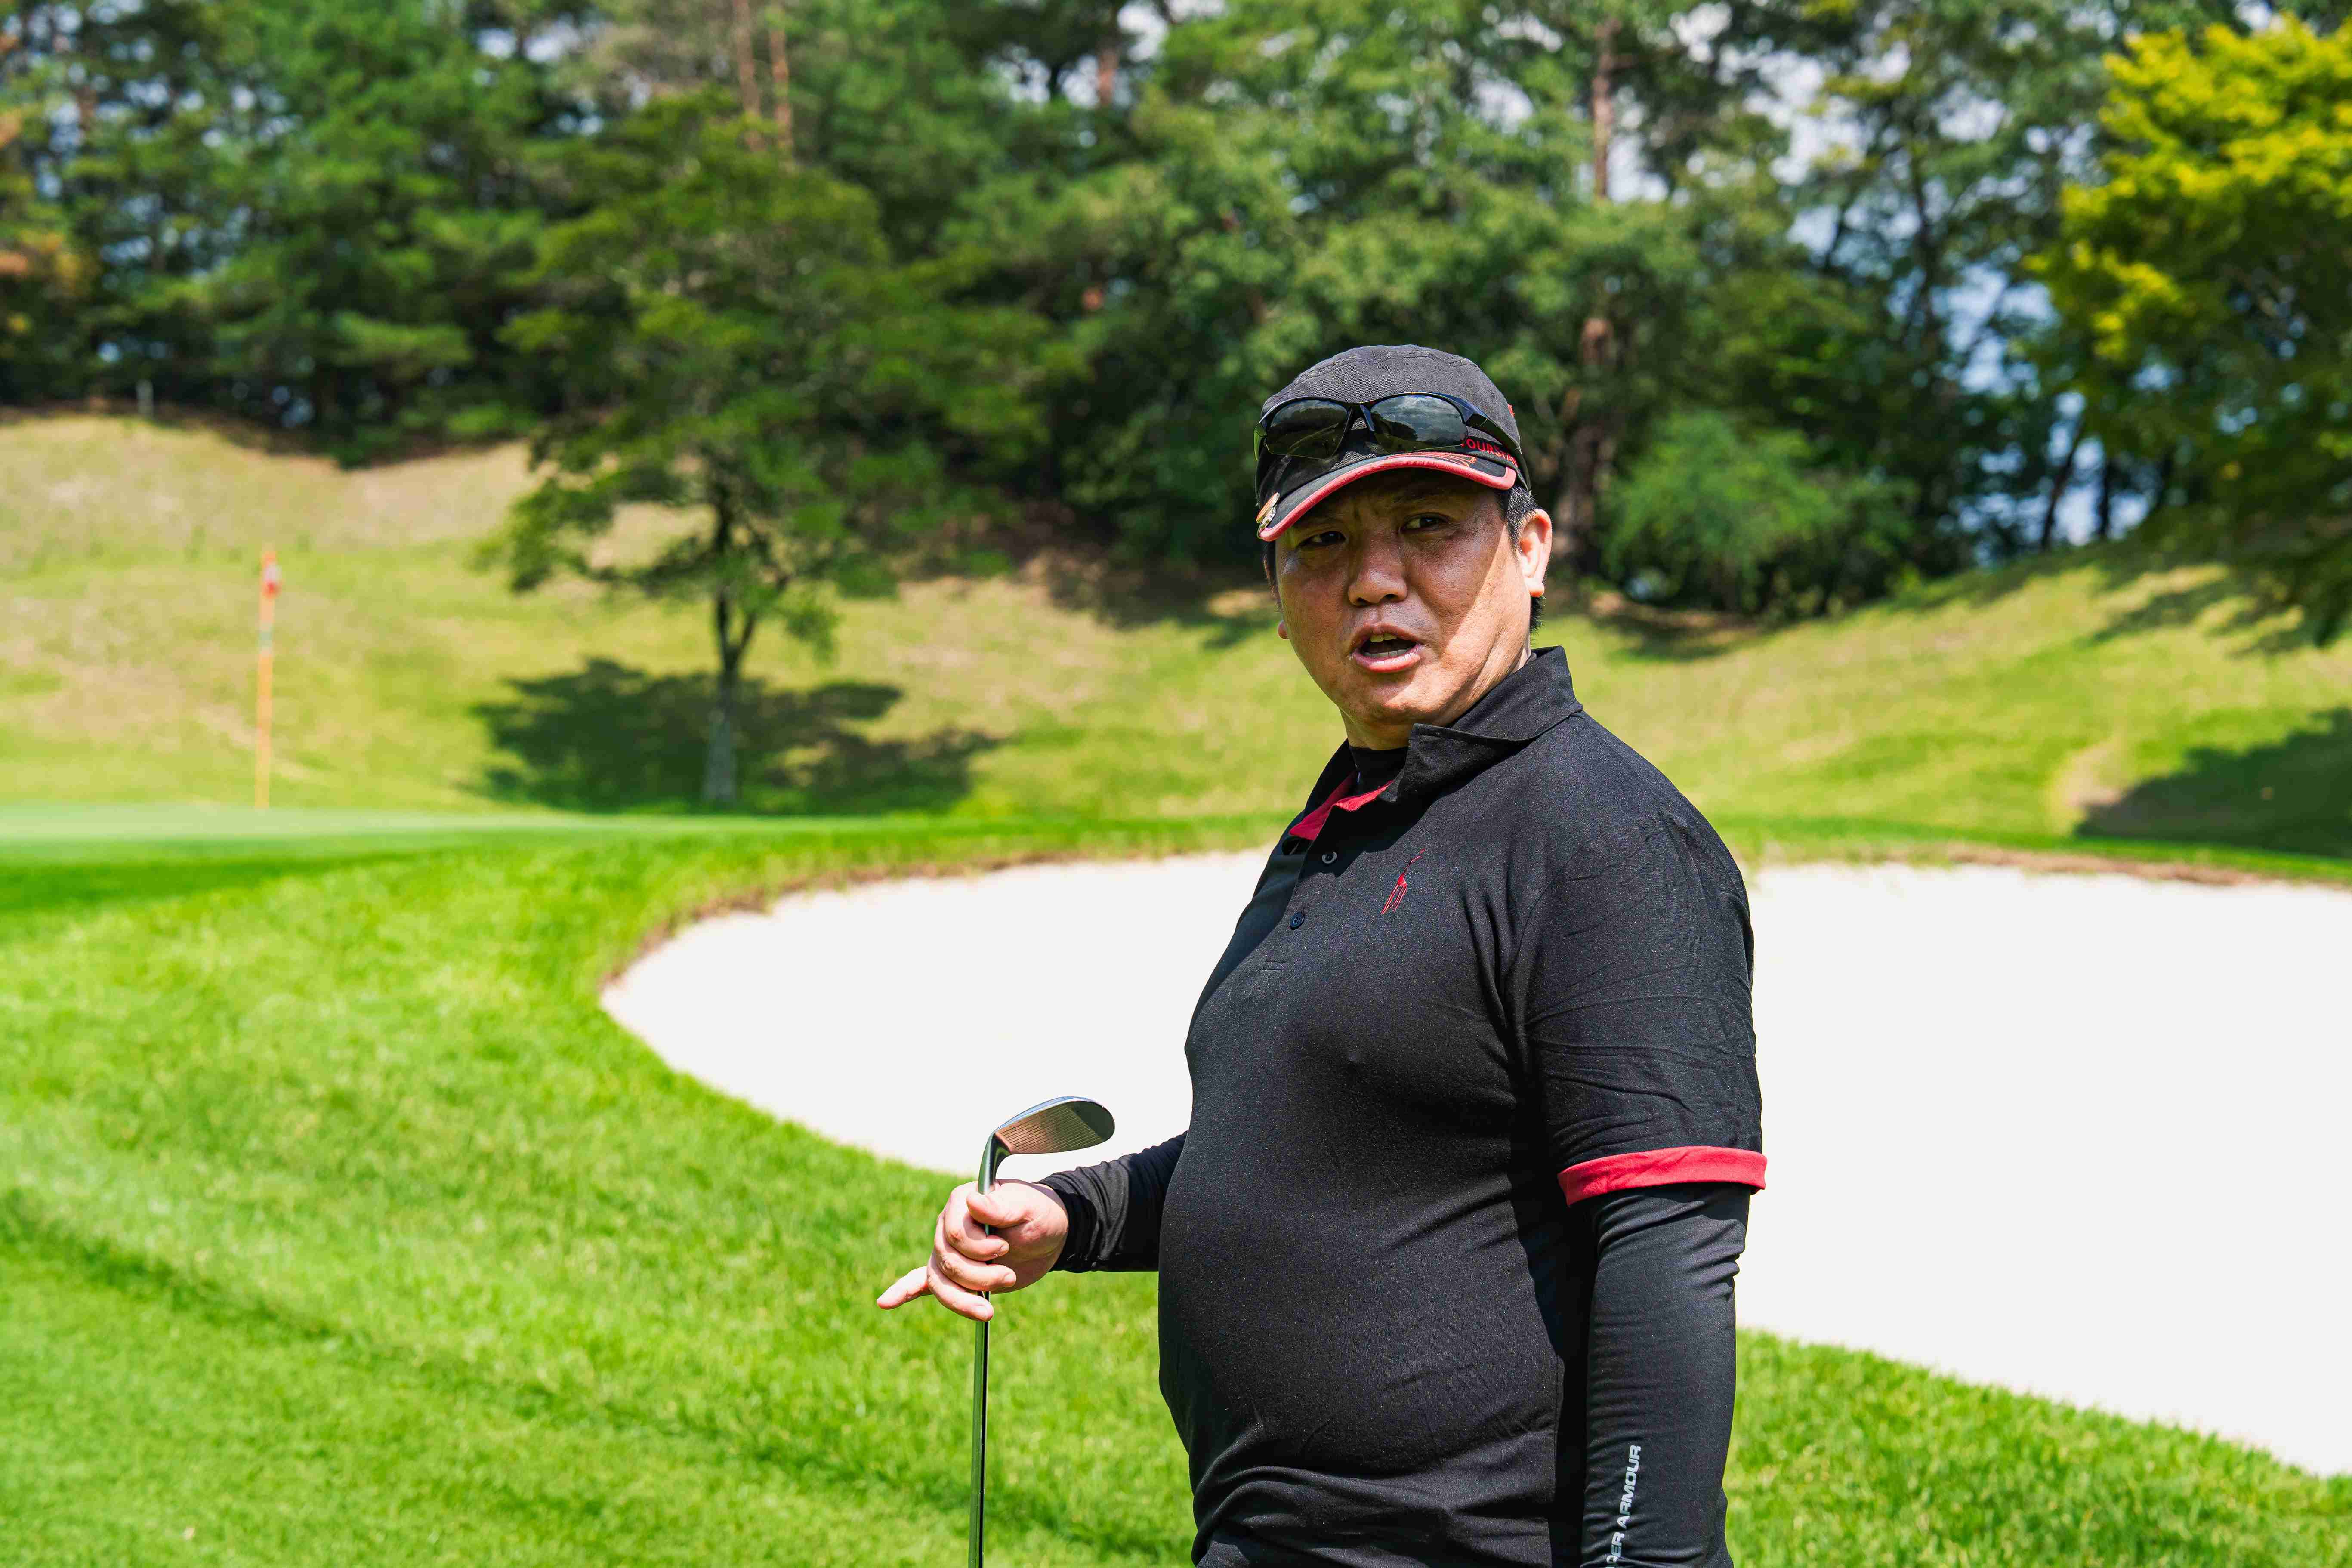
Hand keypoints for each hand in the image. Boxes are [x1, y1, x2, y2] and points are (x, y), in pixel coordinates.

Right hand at [875, 1179, 1068, 1321]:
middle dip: (980, 1276)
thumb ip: (1000, 1208)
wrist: (1050, 1235)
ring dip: (963, 1299)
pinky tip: (886, 1303)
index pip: (955, 1234)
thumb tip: (972, 1202)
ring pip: (940, 1281)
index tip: (1005, 1247)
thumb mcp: (1027, 1209)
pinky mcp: (954, 1273)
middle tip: (1009, 1276)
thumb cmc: (1039, 1215)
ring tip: (988, 1311)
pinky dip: (904, 1292)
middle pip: (948, 1261)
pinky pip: (922, 1283)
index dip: (979, 1248)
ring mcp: (948, 1250)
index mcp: (963, 1203)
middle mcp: (948, 1225)